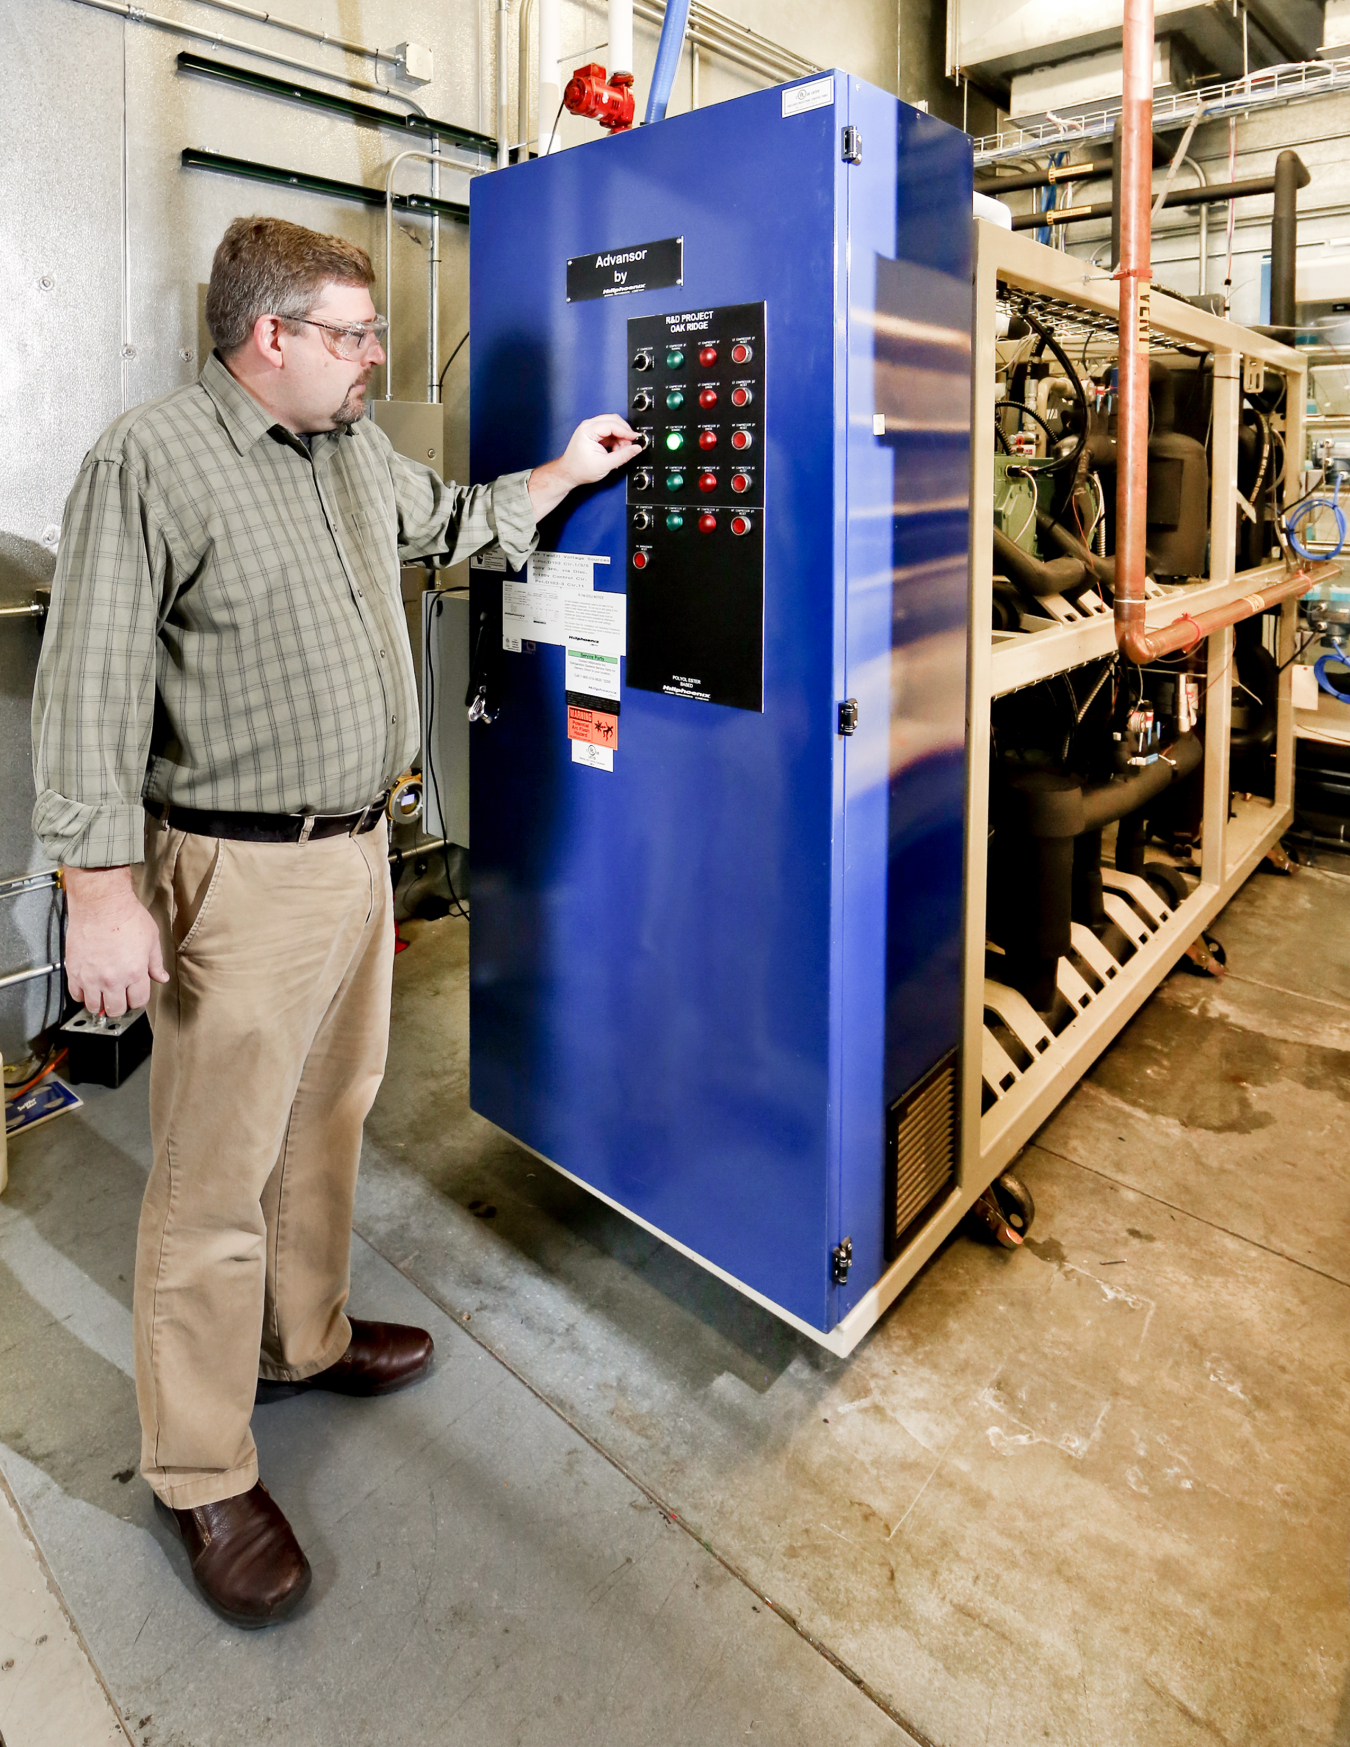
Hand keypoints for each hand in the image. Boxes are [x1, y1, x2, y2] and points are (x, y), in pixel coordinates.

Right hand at [63, 866, 168, 1017]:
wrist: (100, 904)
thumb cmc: (126, 916)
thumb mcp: (151, 939)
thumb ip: (156, 963)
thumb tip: (161, 977)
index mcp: (135, 973)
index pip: (138, 1002)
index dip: (138, 1000)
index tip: (135, 995)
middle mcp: (113, 979)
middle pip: (117, 1009)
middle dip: (120, 1005)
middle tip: (119, 997)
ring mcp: (91, 977)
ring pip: (95, 1007)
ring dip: (100, 1004)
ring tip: (103, 995)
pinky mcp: (74, 971)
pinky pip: (76, 995)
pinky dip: (82, 995)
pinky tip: (87, 988)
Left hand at [527, 415, 642, 518]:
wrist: (568, 474)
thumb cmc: (579, 469)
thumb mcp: (605, 464)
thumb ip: (623, 456)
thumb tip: (636, 448)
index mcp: (588, 430)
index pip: (612, 424)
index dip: (626, 431)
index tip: (635, 438)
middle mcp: (589, 426)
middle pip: (614, 420)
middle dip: (624, 433)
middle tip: (629, 446)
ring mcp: (591, 429)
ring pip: (613, 426)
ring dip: (620, 438)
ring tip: (619, 452)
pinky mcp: (595, 434)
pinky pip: (610, 432)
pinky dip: (616, 440)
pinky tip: (615, 451)